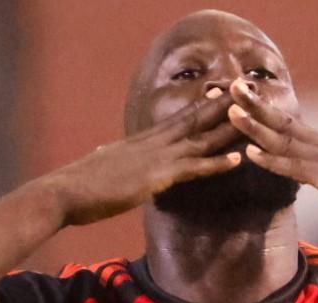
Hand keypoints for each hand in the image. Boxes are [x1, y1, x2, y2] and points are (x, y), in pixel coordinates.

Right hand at [46, 91, 242, 225]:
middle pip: (194, 120)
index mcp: (140, 142)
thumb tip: (100, 156)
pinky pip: (194, 168)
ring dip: (228, 130)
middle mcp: (151, 144)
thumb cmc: (77, 186)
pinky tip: (238, 160)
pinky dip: (217, 163)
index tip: (220, 94)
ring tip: (254, 119)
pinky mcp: (156, 177)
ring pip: (201, 140)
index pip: (177, 120)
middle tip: (246, 94)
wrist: (63, 193)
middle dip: (221, 107)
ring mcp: (156, 158)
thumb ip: (106, 160)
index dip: (200, 107)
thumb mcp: (97, 167)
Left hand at [226, 79, 317, 230]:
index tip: (245, 99)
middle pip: (285, 124)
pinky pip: (296, 169)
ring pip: (285, 142)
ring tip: (231, 112)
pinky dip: (272, 160)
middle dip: (256, 107)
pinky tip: (251, 153)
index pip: (294, 126)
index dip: (267, 112)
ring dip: (256, 128)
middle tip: (231, 88)